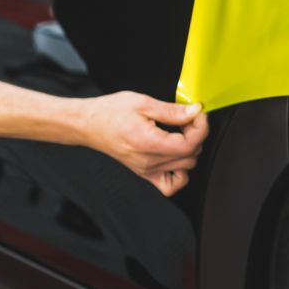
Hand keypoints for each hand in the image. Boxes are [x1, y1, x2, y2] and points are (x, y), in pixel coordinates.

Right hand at [80, 93, 207, 195]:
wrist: (88, 124)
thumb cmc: (109, 112)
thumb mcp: (143, 103)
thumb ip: (172, 111)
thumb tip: (195, 112)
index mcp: (148, 142)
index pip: (189, 144)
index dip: (201, 127)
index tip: (198, 114)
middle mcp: (148, 161)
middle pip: (191, 155)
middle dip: (196, 134)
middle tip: (187, 118)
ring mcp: (147, 170)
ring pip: (186, 167)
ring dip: (190, 149)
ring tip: (180, 132)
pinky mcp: (145, 173)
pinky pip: (171, 185)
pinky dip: (180, 173)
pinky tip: (176, 155)